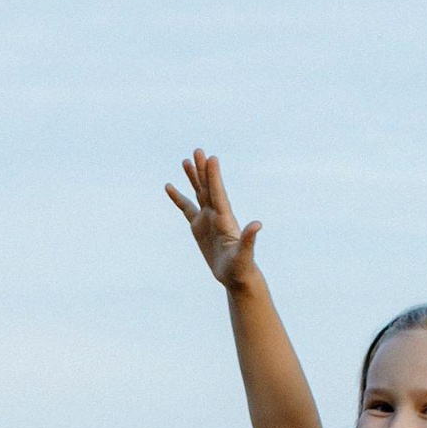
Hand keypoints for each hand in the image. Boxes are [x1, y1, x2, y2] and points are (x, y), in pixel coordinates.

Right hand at [165, 148, 262, 292]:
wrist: (237, 276)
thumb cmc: (241, 268)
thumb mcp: (245, 255)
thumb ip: (249, 239)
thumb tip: (257, 225)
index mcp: (225, 218)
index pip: (218, 193)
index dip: (214, 177)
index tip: (211, 158)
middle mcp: (217, 214)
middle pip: (208, 188)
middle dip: (202, 170)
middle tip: (198, 151)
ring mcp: (207, 218)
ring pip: (198, 193)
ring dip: (193, 177)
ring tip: (186, 160)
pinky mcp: (199, 226)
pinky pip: (186, 208)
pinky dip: (178, 197)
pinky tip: (169, 187)